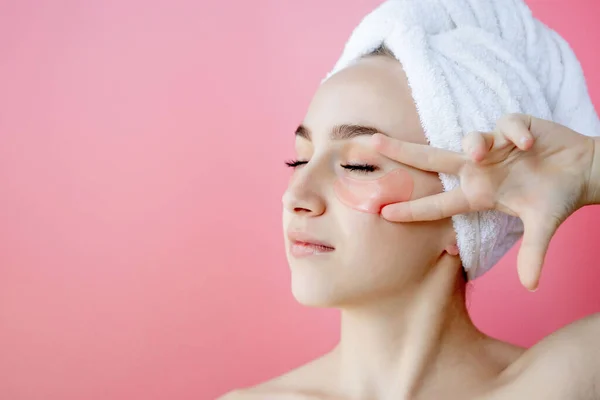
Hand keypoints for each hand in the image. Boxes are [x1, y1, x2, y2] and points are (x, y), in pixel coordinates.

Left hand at [372, 113, 598, 289]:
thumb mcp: (542, 225)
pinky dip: (515, 134)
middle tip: (372, 142)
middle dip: (401, 150)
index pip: (438, 203)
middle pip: (431, 158)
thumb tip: (531, 286)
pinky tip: (528, 144)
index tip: (383, 213)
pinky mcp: (514, 127)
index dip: (412, 209)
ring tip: (482, 153)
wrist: (582, 171)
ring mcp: (494, 147)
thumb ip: (533, 252)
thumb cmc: (555, 196)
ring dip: (473, 144)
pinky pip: (506, 126)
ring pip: (469, 141)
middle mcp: (479, 169)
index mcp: (478, 193)